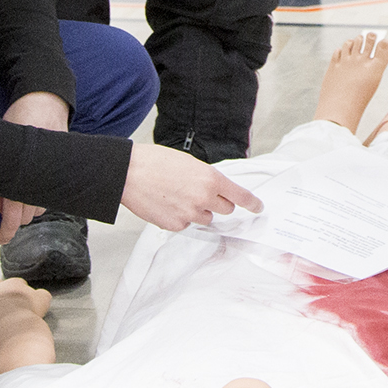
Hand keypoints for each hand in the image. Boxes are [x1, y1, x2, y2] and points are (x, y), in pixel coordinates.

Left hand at [0, 91, 69, 243]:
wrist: (46, 99)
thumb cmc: (21, 116)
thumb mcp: (2, 142)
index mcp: (23, 169)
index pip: (15, 208)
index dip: (8, 227)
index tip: (2, 239)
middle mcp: (40, 173)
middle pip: (29, 211)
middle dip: (15, 220)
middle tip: (3, 226)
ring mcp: (52, 171)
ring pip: (39, 205)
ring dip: (26, 209)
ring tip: (14, 207)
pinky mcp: (58, 167)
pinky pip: (49, 192)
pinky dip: (36, 198)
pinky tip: (28, 195)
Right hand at [120, 143, 262, 230]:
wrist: (128, 174)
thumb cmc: (154, 162)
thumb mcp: (188, 163)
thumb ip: (205, 177)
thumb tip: (214, 189)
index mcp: (210, 179)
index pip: (240, 195)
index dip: (252, 203)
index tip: (258, 207)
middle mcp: (204, 198)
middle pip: (225, 209)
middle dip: (217, 203)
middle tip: (201, 193)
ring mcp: (190, 214)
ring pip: (205, 218)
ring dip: (198, 210)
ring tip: (177, 196)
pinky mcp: (176, 225)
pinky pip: (186, 224)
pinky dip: (180, 217)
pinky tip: (166, 204)